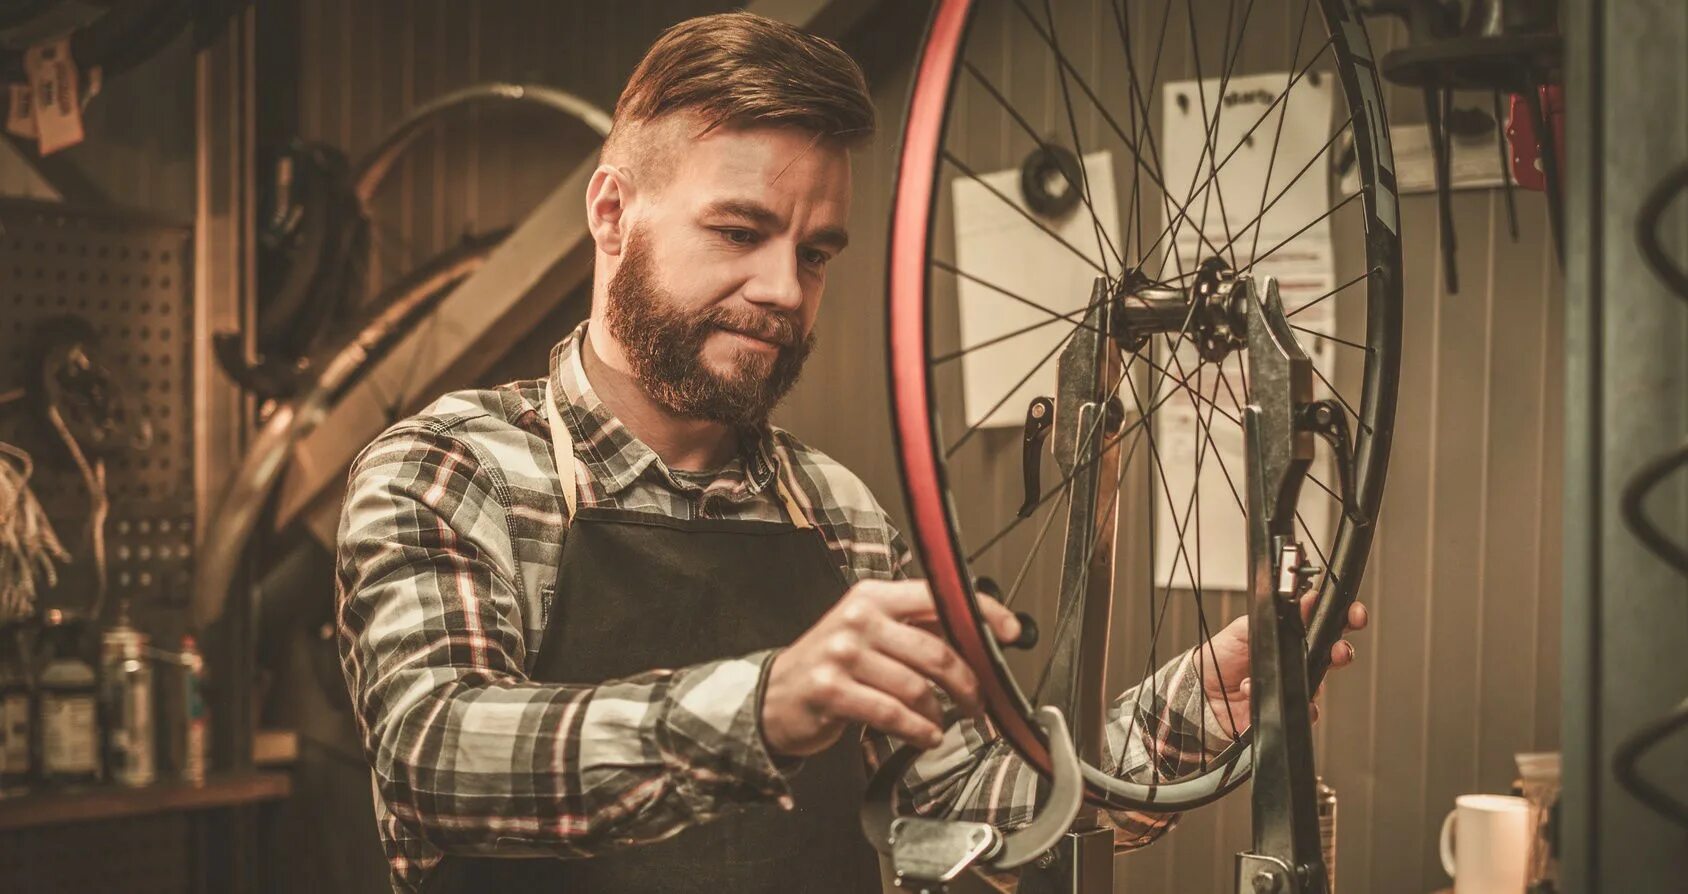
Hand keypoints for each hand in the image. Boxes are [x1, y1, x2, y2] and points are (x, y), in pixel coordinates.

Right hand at [761, 579, 1021, 757]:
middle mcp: (859, 619)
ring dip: (940, 713)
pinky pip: (892, 714)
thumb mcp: (868, 632)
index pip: (937, 596)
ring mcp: (842, 654)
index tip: (1010, 632)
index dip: (981, 613)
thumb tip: (976, 634)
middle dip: (968, 683)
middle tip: (979, 703)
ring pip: (916, 687)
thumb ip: (915, 629)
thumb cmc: (831, 665)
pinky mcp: (831, 690)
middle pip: (935, 651)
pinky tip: (925, 735)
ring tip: (942, 724)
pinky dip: (918, 730)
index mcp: (874, 596)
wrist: (774, 696)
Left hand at [1200, 595, 1368, 738]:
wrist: (1202, 690)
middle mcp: (1298, 661)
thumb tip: (1305, 600)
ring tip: (1295, 673)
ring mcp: (1294, 686)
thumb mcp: (1245, 628)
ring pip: (1320, 685)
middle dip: (1343, 651)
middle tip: (1339, 650)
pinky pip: (1305, 712)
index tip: (1354, 614)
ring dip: (1312, 682)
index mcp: (1292, 637)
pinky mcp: (1287, 709)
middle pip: (1333, 656)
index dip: (1345, 619)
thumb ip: (1275, 616)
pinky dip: (1291, 704)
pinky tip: (1264, 694)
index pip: (1326, 626)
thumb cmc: (1223, 657)